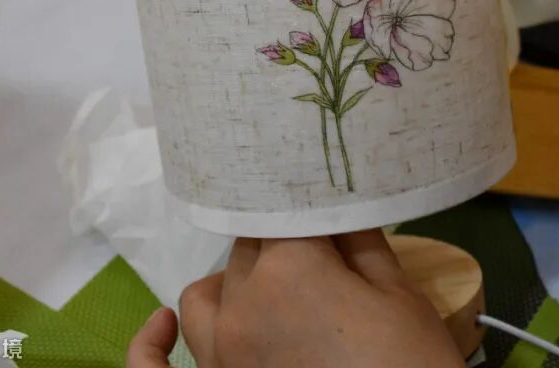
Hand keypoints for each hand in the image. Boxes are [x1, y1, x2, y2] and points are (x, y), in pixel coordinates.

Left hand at [127, 230, 463, 366]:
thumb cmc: (410, 362)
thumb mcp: (399, 294)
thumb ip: (360, 240)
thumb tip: (336, 207)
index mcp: (289, 267)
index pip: (285, 211)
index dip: (310, 211)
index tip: (329, 210)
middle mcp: (241, 304)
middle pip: (249, 250)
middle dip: (285, 246)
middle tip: (328, 260)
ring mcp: (219, 353)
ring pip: (205, 295)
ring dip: (233, 282)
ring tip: (272, 290)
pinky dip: (148, 345)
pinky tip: (160, 324)